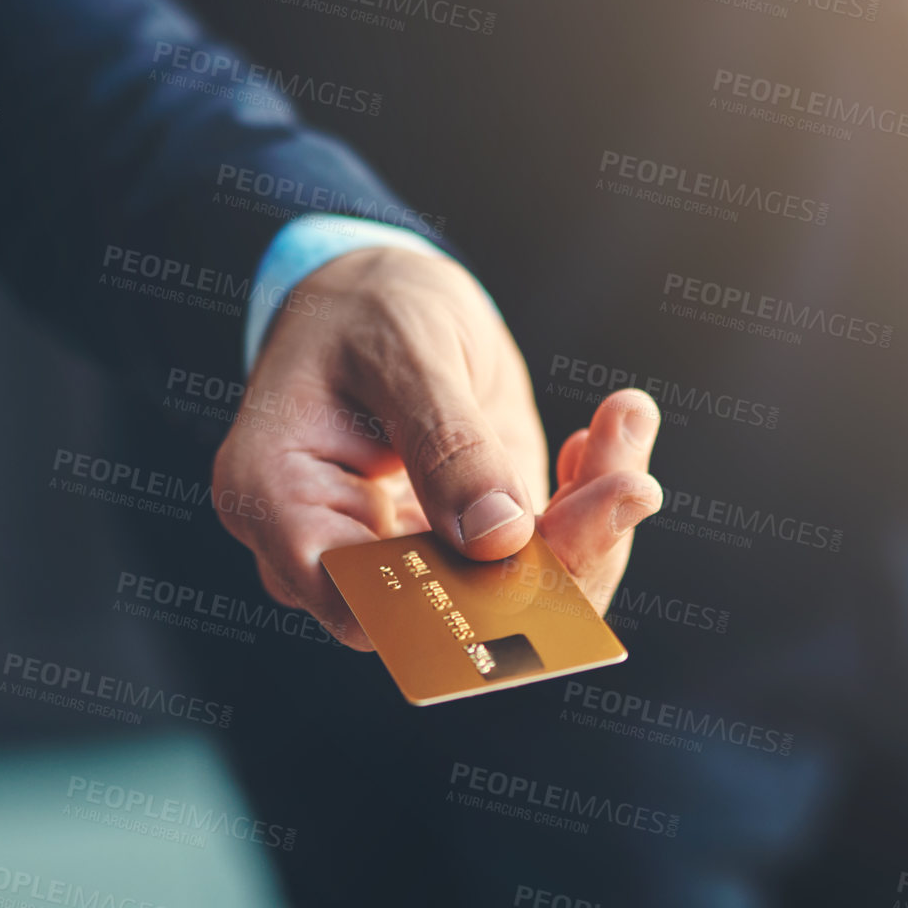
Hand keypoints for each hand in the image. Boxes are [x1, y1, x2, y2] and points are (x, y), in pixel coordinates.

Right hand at [212, 247, 662, 648]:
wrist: (382, 296)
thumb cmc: (365, 307)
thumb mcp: (407, 349)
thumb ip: (448, 443)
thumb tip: (498, 539)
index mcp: (278, 503)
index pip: (362, 602)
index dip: (455, 601)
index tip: (546, 546)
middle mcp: (335, 551)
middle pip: (450, 612)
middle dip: (554, 558)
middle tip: (629, 483)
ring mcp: (405, 557)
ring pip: (511, 598)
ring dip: (587, 530)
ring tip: (625, 430)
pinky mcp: (466, 547)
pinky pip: (538, 563)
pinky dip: (588, 508)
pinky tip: (610, 437)